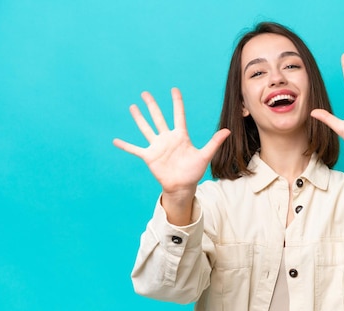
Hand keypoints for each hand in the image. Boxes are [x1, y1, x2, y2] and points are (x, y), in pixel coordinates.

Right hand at [113, 88, 229, 200]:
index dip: (177, 102)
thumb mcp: (205, 155)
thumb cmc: (194, 172)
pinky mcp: (149, 157)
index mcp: (180, 136)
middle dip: (152, 105)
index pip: (178, 115)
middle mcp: (167, 138)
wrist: (183, 187)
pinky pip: (135, 149)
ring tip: (133, 107)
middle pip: (158, 117)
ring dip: (139, 118)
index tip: (174, 89)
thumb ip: (214, 142)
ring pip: (146, 128)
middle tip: (145, 93)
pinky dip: (126, 146)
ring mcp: (157, 147)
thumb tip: (227, 130)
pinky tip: (115, 141)